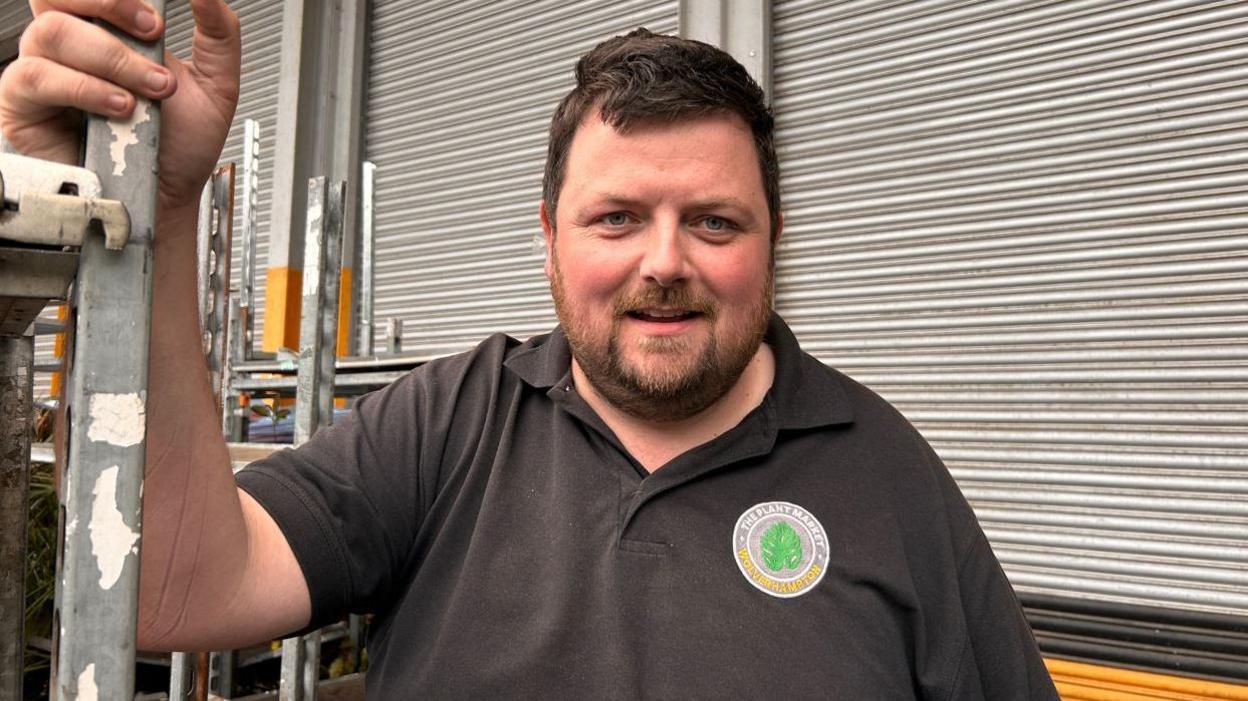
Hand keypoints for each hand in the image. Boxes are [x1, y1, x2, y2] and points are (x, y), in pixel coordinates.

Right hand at [0, 0, 240, 211]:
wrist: (166, 198)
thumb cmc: (178, 148)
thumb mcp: (216, 86)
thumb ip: (219, 34)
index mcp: (109, 32)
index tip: (157, 18)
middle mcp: (72, 47)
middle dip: (109, 5)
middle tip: (152, 37)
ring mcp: (44, 73)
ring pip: (51, 32)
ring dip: (109, 59)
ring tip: (146, 93)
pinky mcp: (23, 106)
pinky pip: (34, 76)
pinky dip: (83, 87)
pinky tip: (117, 107)